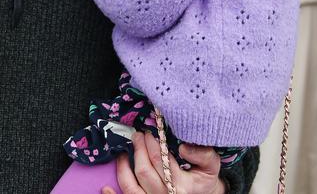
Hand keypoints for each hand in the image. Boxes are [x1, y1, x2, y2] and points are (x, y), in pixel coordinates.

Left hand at [102, 132, 225, 193]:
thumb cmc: (203, 179)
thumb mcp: (211, 166)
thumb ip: (203, 154)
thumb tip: (182, 147)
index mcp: (182, 186)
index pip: (161, 161)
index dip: (153, 143)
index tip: (150, 131)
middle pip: (144, 170)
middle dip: (138, 148)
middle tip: (137, 134)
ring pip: (131, 186)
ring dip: (124, 166)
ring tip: (125, 151)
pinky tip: (105, 186)